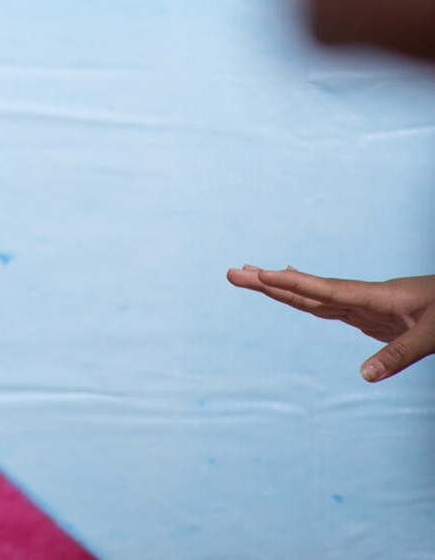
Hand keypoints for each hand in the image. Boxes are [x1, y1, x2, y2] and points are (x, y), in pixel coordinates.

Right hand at [228, 264, 434, 380]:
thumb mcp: (434, 336)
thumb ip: (400, 354)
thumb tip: (363, 375)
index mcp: (377, 297)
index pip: (325, 291)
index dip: (291, 284)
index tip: (258, 275)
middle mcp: (365, 297)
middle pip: (310, 290)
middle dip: (272, 282)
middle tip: (233, 273)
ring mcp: (368, 305)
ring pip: (316, 296)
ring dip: (283, 288)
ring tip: (251, 277)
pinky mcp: (374, 315)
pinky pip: (331, 305)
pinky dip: (308, 298)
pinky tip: (296, 290)